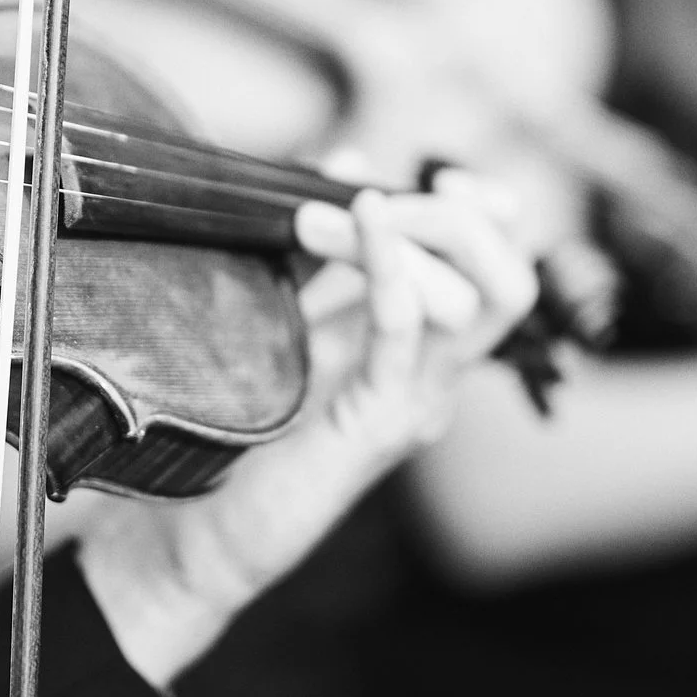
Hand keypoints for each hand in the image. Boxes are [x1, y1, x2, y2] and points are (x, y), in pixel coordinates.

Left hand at [76, 176, 536, 689]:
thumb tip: (350, 162)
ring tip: (333, 217)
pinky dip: (391, 265)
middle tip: (380, 197)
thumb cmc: (230, 428)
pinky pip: (406, 331)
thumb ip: (322, 249)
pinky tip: (364, 220)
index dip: (489, 214)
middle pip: (510, 279)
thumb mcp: (287, 313)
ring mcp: (416, 404)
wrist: (187, 535)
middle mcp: (435, 380)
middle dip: (460, 218)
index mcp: (422, 356)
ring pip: (479, 300)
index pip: (501, 270)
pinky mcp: (378, 424)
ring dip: (414, 234)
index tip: (442, 175)